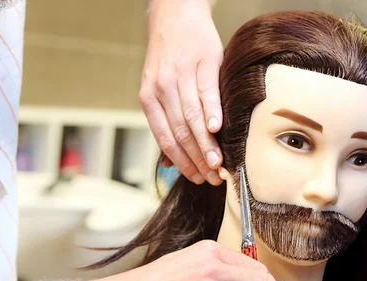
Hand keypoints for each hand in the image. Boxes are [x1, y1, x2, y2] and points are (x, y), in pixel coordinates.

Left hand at [139, 0, 223, 185]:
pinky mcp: (203, 62)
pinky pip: (207, 92)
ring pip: (192, 117)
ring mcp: (181, 75)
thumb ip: (163, 123)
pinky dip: (212, 113)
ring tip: (217, 164)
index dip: (181, 161)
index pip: (165, 138)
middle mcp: (161, 88)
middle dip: (196, 159)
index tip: (195, 178)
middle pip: (180, 132)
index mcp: (148, 98)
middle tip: (211, 177)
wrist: (176, 15)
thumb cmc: (169, 58)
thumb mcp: (157, 89)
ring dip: (206, 144)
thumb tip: (168, 163)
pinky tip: (217, 130)